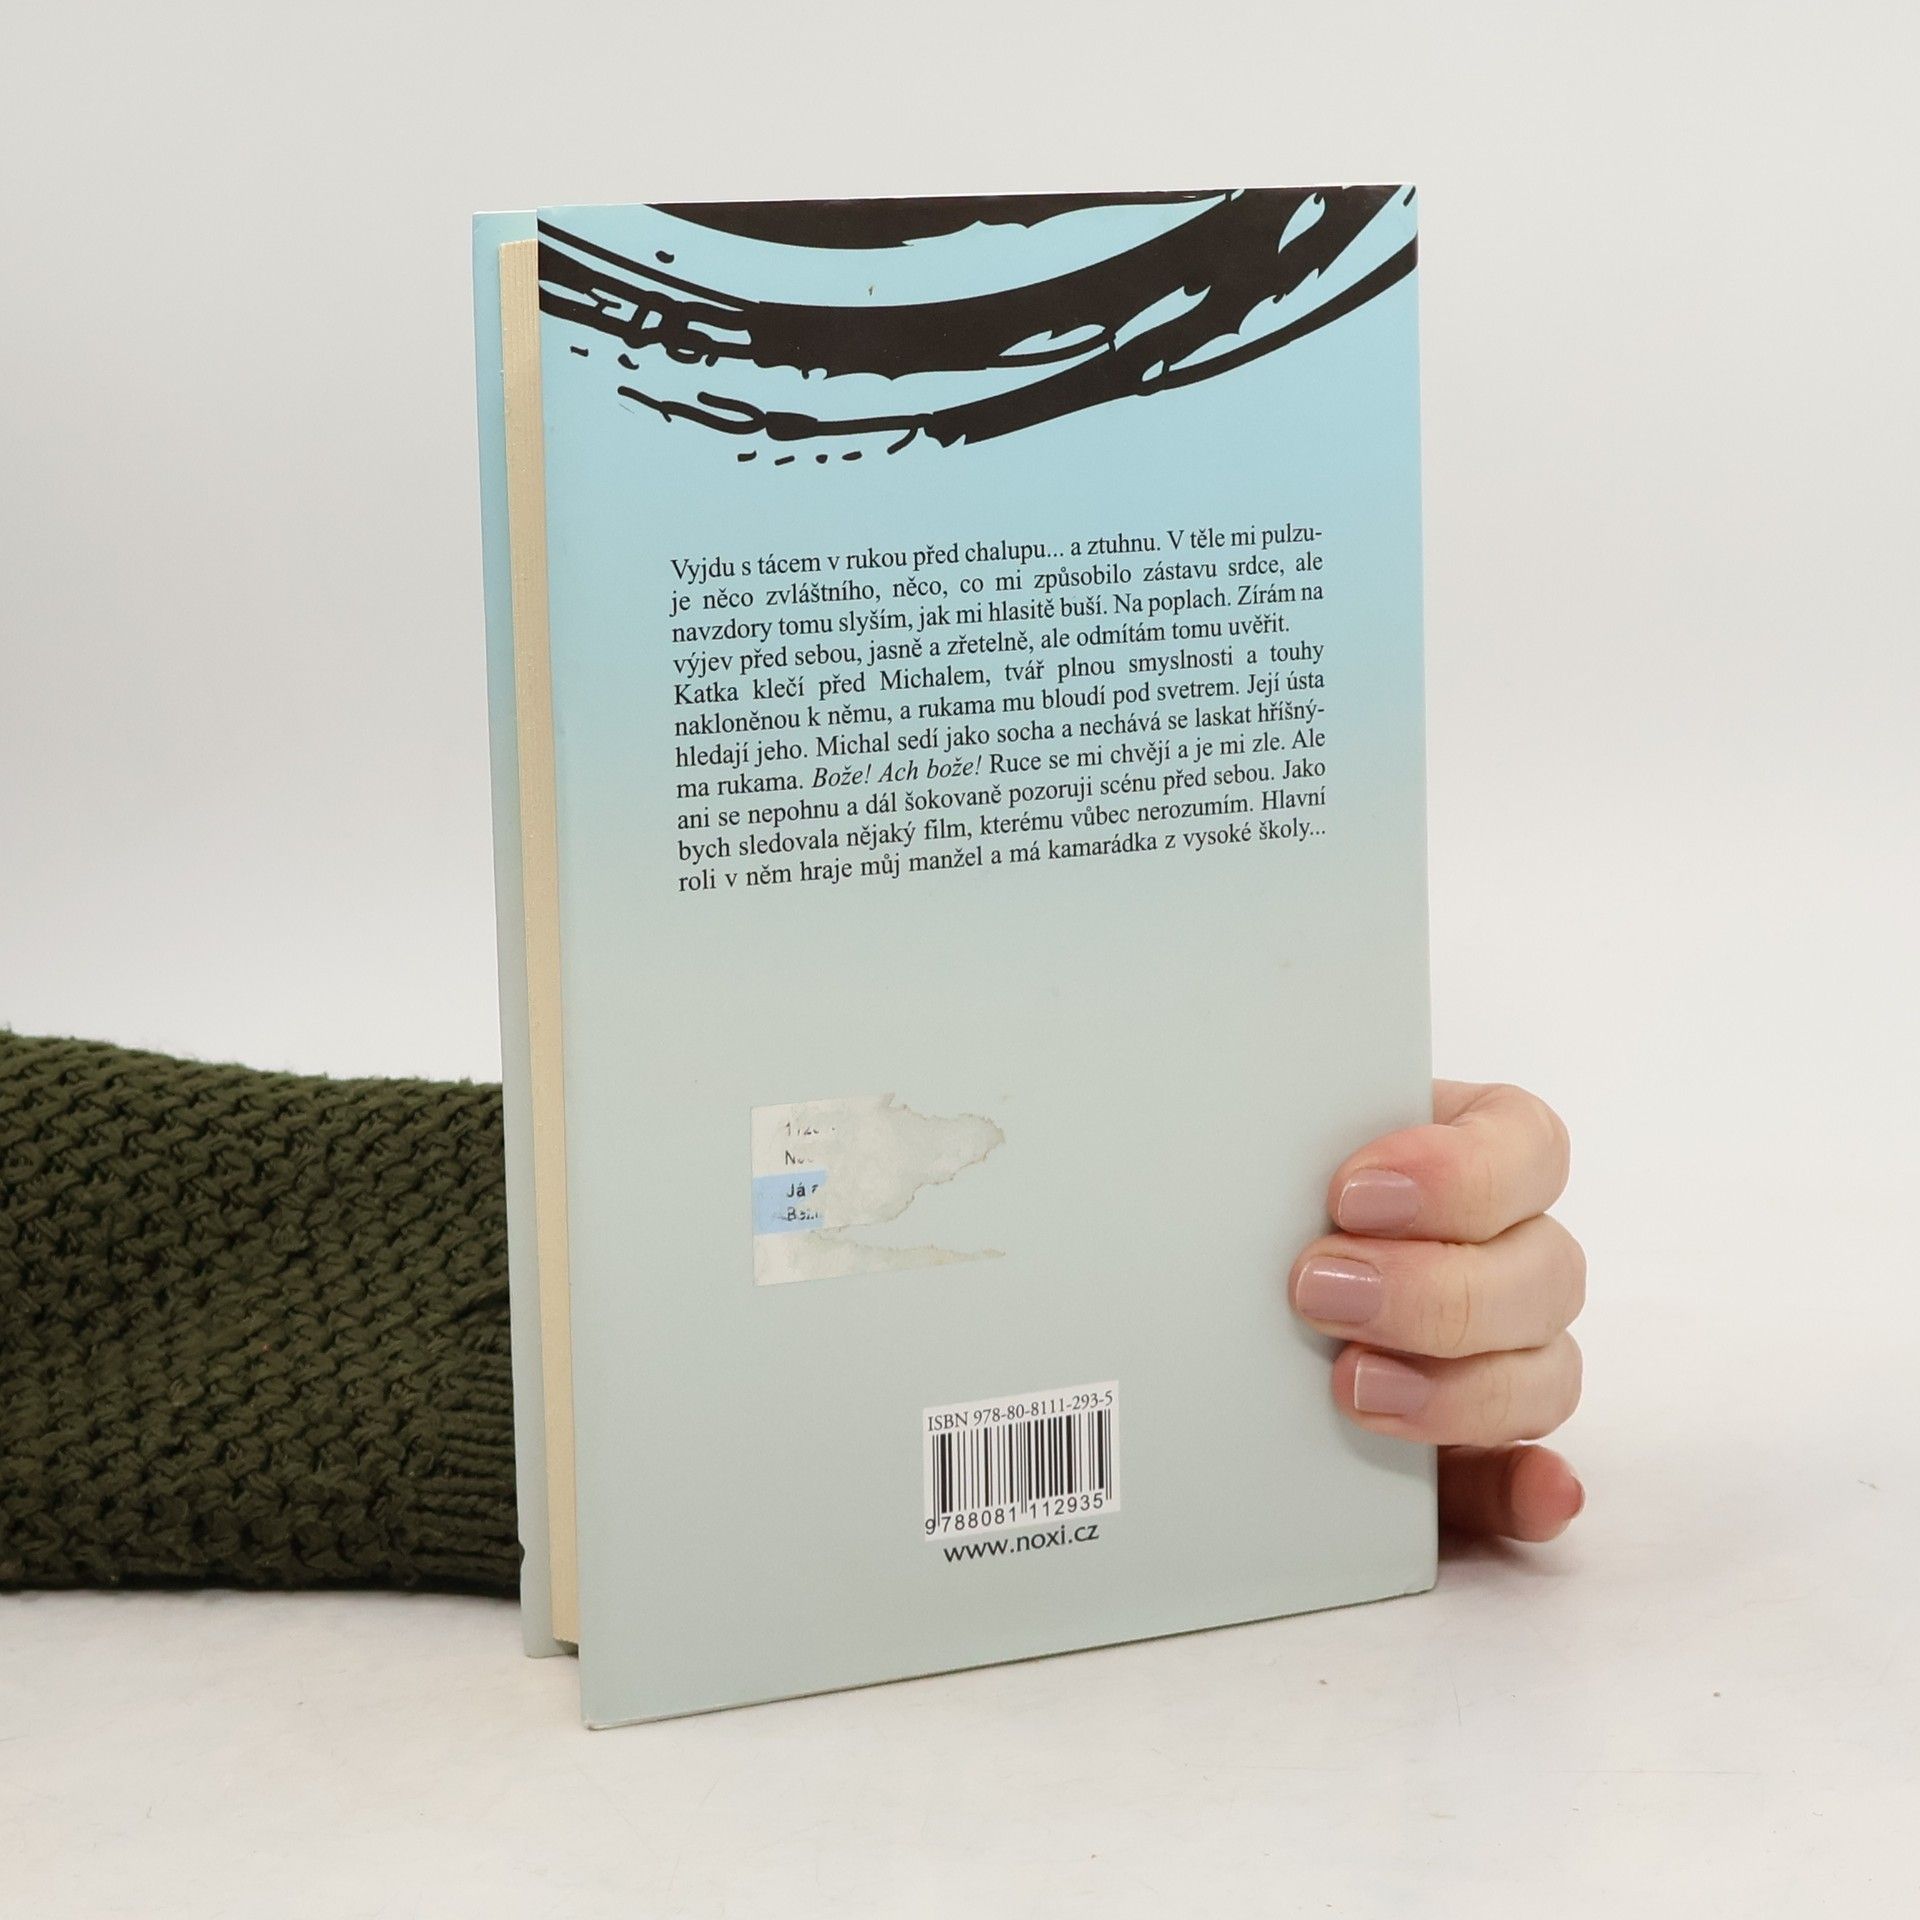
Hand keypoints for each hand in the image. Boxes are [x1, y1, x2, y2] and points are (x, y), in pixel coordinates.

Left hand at [1288, 1080, 1585, 1541]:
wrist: (1213, 1279)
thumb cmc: (1265, 1197)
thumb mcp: (1283, 1158)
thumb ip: (1297, 1149)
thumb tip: (1271, 1138)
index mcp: (1479, 1155)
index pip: (1527, 1148)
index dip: (1458, 1173)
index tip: (1350, 1193)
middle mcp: (1511, 1253)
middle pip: (1544, 1271)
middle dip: (1430, 1288)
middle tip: (1317, 1286)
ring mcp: (1509, 1354)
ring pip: (1546, 1373)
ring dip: (1460, 1387)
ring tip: (1354, 1383)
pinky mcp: (1482, 1450)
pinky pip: (1530, 1480)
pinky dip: (1531, 1490)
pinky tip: (1536, 1493)